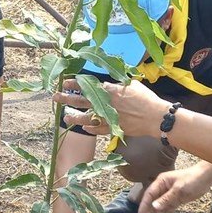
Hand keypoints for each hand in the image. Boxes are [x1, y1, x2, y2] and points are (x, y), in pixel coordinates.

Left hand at [55, 79, 169, 138]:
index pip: (88, 85)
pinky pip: (98, 130)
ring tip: (65, 117)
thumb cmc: (147, 98)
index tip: (65, 82)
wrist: (155, 117)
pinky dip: (91, 129)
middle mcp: (106, 103)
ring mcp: (108, 117)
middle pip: (82, 100)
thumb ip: (119, 85)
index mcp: (110, 90)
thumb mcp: (133, 85)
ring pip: (86, 118)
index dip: (76, 83)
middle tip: (55, 96)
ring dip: (75, 117)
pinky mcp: (113, 128)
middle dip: (67, 98)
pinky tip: (84, 128)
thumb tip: (113, 83)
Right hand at [139, 165, 211, 212]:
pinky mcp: (176, 200)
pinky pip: (169, 209)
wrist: (206, 178)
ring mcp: (170, 195)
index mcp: (161, 182)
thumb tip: (154, 206)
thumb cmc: (192, 179)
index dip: (144, 204)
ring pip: (161, 207)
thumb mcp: (179, 189)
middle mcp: (163, 188)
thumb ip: (166, 198)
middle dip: (152, 212)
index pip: (150, 194)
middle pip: (154, 202)